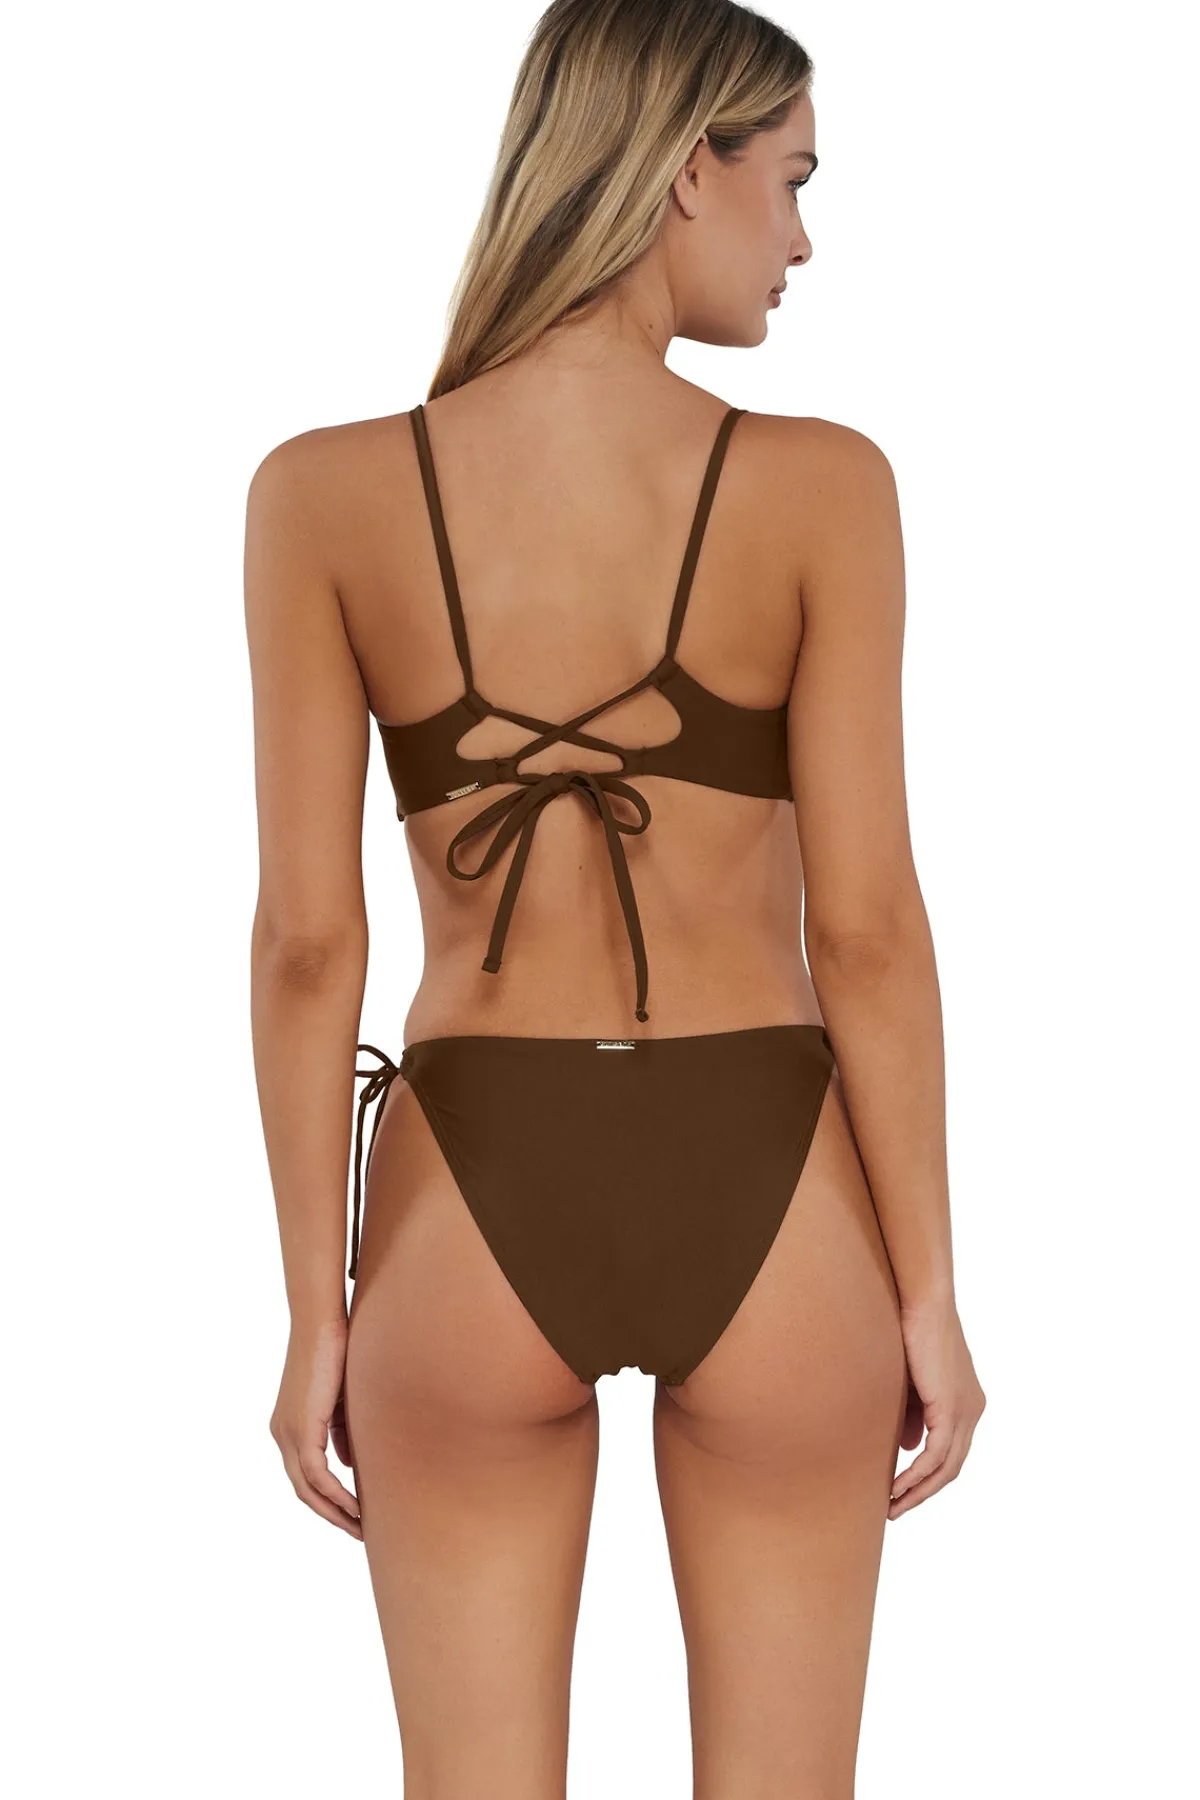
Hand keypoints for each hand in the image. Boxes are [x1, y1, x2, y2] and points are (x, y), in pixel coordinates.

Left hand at [270, 1317, 362, 1538]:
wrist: (322, 1324)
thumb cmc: (335, 1353)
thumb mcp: (340, 1403)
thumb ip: (340, 1434)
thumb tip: (347, 1464)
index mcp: (288, 1427)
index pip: (304, 1476)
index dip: (327, 1499)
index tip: (351, 1515)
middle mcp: (281, 1434)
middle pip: (302, 1490)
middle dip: (330, 1514)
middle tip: (357, 1532)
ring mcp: (287, 1432)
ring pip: (306, 1488)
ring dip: (334, 1511)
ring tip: (359, 1527)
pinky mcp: (300, 1428)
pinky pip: (316, 1474)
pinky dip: (335, 1493)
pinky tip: (354, 1505)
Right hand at [889, 1298, 984, 1519]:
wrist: (924, 1304)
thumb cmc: (913, 1332)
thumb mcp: (913, 1384)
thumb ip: (914, 1417)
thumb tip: (908, 1450)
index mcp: (968, 1404)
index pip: (952, 1453)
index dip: (929, 1477)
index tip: (904, 1492)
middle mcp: (973, 1411)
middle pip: (952, 1467)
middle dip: (923, 1493)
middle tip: (896, 1509)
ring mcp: (966, 1411)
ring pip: (946, 1467)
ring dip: (918, 1491)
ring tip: (892, 1506)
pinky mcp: (951, 1408)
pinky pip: (936, 1455)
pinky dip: (917, 1475)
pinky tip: (897, 1487)